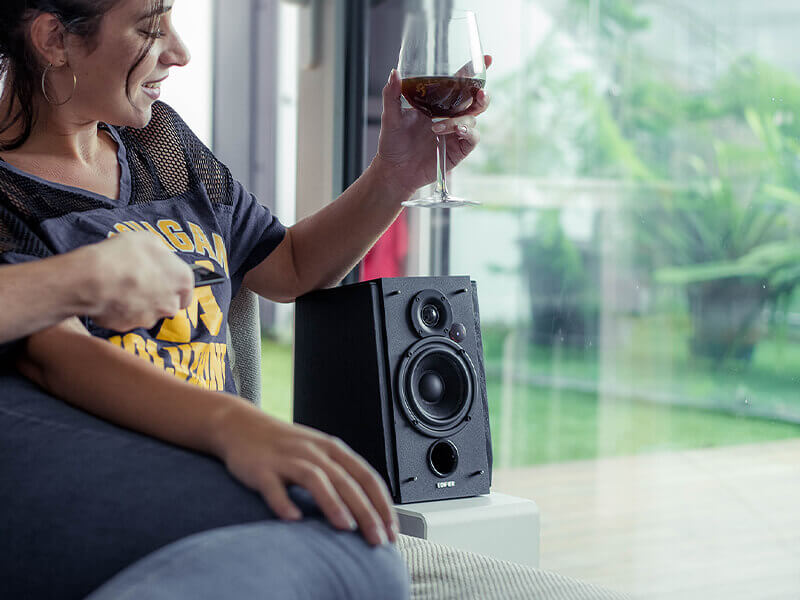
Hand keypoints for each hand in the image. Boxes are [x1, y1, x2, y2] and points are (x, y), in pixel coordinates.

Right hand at [79, 232, 193, 330]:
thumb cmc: (122, 255)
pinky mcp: (128, 326)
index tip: (164, 280)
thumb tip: (160, 257)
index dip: (174, 285)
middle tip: (140, 282)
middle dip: (157, 296)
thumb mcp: (148, 240)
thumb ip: (161, 253)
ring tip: (121, 286)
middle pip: (168, 303)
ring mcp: (150, 318)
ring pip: (148, 312)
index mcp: (182, 280)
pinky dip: (120, 310)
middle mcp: (170, 303)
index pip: (187, 291)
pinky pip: (126, 318)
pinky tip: (110, 295)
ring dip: (139, 303)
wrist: (92, 278)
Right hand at [216, 404, 398, 546]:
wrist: (241, 425)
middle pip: (346, 481)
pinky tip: (293, 518)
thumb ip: (342, 476)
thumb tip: (371, 510)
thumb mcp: (319, 454)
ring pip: (315, 480)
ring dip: (333, 504)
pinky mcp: (262, 468)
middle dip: (366, 511)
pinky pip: (274, 486)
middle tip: (378, 539)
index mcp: (333, 449)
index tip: (392, 530)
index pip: (367, 476)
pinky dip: (284, 502)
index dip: (382, 503)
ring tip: (346, 527)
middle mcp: (314, 452)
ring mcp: (287, 458)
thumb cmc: (285, 446)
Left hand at [372, 55, 492, 195]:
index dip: (474, 71)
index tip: (487, 59)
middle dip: (482, 93)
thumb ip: (392, 94)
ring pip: (473, 118)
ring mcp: (456, 132)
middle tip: (480, 92)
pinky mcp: (459, 149)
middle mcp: (451, 115)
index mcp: (438, 102)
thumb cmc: (393, 143)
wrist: (395, 170)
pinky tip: (456, 130)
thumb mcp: (390, 116)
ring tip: (437, 127)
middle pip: (476, 99)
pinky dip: (468, 132)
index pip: (460, 83)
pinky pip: (473, 137)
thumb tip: (395, 73)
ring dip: (459, 119)